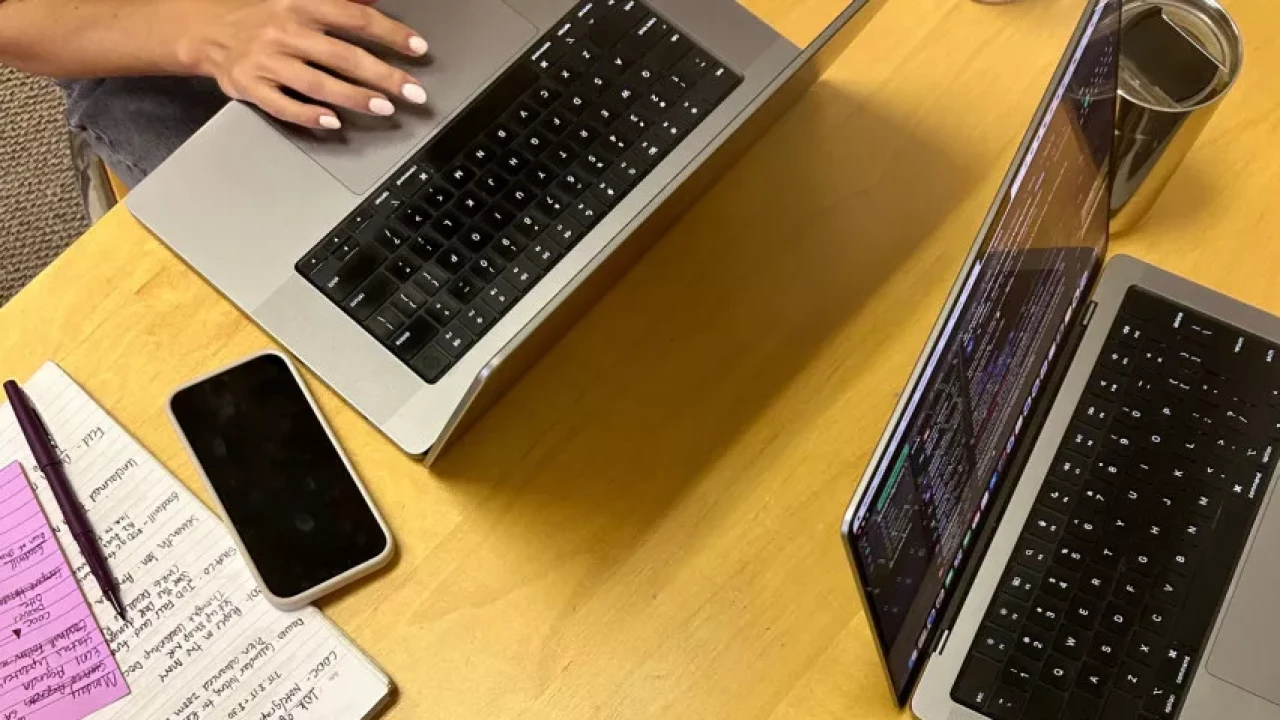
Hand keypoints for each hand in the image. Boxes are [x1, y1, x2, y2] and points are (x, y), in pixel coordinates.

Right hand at [178, 0, 428, 128]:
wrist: (206, 31)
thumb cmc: (262, 16)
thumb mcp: (296, 0)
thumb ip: (337, 4)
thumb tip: (375, 4)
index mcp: (300, 4)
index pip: (354, 17)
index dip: (389, 33)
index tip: (417, 48)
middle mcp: (284, 30)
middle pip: (342, 55)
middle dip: (383, 75)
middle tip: (414, 91)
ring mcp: (266, 60)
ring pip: (317, 82)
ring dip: (354, 97)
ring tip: (384, 107)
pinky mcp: (250, 86)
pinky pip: (283, 105)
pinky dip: (309, 115)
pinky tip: (333, 122)